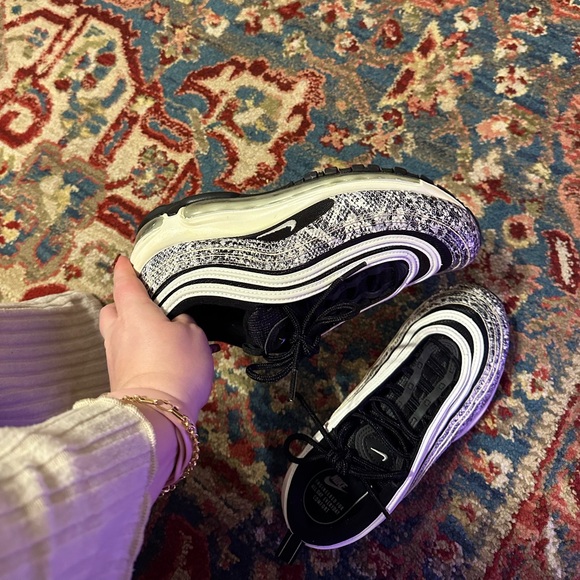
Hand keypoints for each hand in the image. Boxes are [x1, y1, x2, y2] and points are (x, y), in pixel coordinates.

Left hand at [99, 256, 213, 421]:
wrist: (157, 414)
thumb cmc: (177, 366)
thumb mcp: (194, 336)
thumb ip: (184, 322)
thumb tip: (176, 322)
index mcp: (135, 313)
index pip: (125, 283)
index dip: (125, 270)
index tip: (125, 261)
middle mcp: (119, 331)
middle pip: (112, 309)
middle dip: (123, 304)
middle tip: (145, 306)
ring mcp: (115, 356)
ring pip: (118, 333)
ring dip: (132, 330)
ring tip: (158, 334)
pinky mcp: (119, 377)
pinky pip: (126, 354)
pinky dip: (138, 350)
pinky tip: (158, 357)